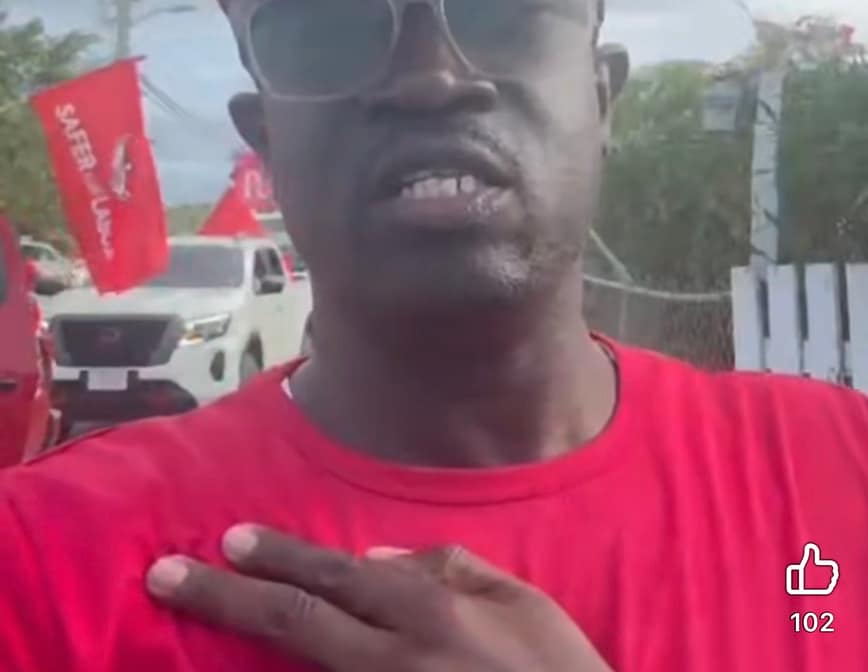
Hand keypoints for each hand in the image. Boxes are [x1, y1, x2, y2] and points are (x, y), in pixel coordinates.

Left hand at [147, 526, 612, 670]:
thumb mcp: (524, 604)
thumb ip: (453, 570)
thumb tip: (382, 558)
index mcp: (429, 614)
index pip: (336, 578)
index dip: (278, 558)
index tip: (229, 541)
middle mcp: (394, 663)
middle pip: (296, 624)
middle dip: (228, 598)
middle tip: (168, 577)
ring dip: (247, 647)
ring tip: (201, 617)